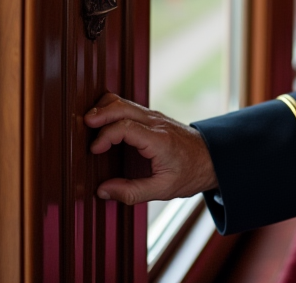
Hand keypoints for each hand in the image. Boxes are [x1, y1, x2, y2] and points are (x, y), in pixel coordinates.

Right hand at [85, 92, 217, 204]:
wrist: (213, 158)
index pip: (125, 127)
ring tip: (88, 123)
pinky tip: (102, 122)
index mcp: (159, 140)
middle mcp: (156, 123)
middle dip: (100, 113)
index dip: (105, 136)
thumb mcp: (164, 190)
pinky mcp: (152, 118)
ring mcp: (155, 117)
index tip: (94, 150)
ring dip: (104, 108)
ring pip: (125, 102)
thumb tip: (103, 191)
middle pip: (122, 106)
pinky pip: (129, 107)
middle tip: (83, 125)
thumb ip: (132, 192)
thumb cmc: (191, 173)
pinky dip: (112, 110)